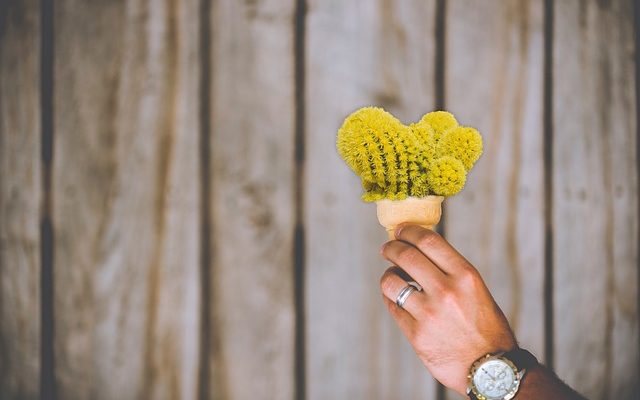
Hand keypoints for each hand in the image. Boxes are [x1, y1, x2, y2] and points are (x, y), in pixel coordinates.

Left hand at [379, 224, 516, 394]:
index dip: (409, 231)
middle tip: (387, 248)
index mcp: (465, 275)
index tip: (400, 230)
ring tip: (392, 277)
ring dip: (388, 275)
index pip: (429, 240)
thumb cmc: (485, 327)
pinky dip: (390, 299)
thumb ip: (450, 270)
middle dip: (391, 248)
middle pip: (405, 256)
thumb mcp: (476, 290)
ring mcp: (429, 314)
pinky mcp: (417, 335)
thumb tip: (418, 249)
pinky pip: (392, 307)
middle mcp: (446, 291)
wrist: (492, 369)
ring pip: (391, 281)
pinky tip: (395, 298)